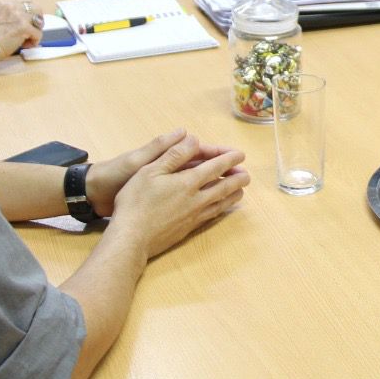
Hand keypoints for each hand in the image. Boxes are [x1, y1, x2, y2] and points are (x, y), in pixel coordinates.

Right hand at [0, 0, 44, 54]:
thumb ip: (10, 16)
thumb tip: (26, 21)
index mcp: (4, 4)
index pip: (25, 2)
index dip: (29, 13)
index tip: (28, 21)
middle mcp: (11, 6)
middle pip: (35, 8)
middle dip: (37, 18)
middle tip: (33, 29)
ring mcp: (18, 16)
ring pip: (39, 19)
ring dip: (37, 29)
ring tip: (30, 38)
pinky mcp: (24, 27)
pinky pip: (38, 33)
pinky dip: (34, 41)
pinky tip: (26, 45)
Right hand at [93, 131, 250, 258]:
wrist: (132, 238)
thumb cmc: (136, 202)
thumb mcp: (150, 171)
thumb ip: (174, 155)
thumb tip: (194, 140)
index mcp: (187, 182)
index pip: (215, 167)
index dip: (229, 159)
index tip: (240, 155)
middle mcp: (196, 199)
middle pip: (224, 187)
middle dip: (237, 179)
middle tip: (247, 174)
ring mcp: (193, 216)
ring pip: (221, 203)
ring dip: (233, 195)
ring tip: (241, 190)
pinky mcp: (188, 229)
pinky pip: (212, 216)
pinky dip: (221, 209)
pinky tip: (221, 209)